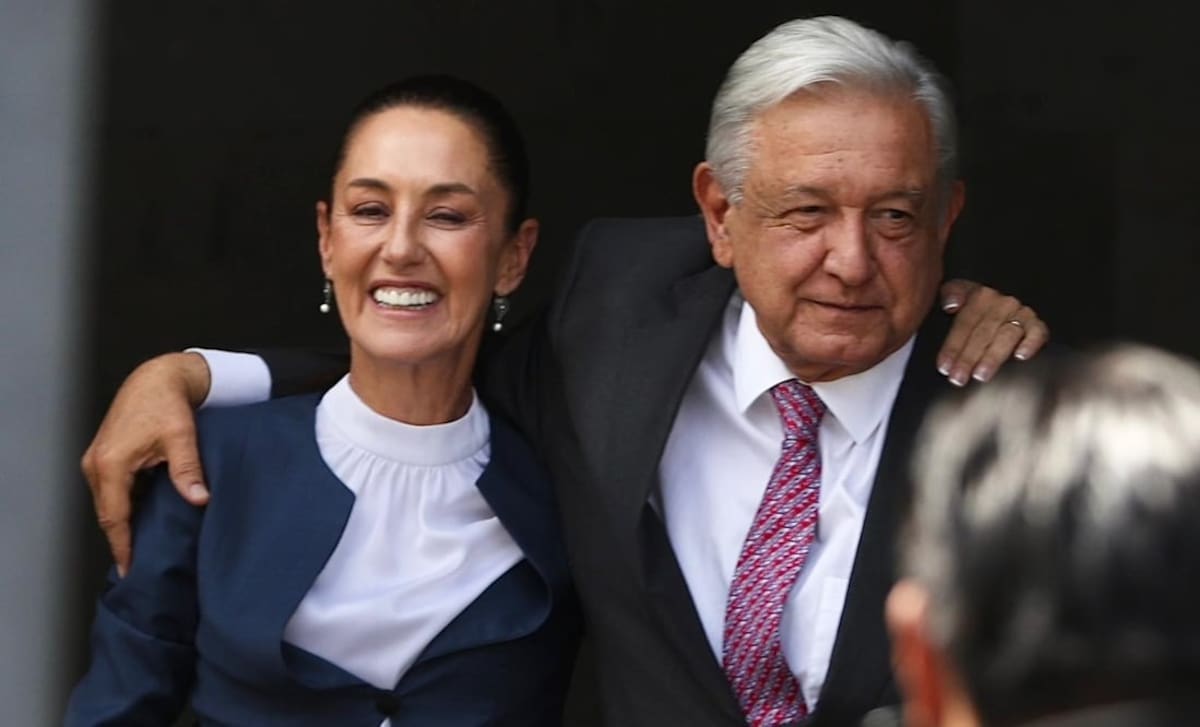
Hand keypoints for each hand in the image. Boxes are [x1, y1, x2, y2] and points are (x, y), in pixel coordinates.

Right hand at [80, 352, 211, 574]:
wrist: (157, 378)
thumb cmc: (167, 403)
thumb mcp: (181, 437)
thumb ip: (187, 470)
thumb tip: (198, 499)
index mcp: (111, 464)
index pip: (115, 517)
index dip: (123, 545)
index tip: (130, 568)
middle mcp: (96, 464)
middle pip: (108, 514)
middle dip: (122, 540)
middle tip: (140, 566)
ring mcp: (97, 460)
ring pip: (108, 503)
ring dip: (123, 523)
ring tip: (142, 547)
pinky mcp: (104, 456)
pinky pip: (111, 491)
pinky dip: (123, 506)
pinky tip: (142, 518)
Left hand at [937, 279, 1048, 385]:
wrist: (995, 305)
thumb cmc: (972, 306)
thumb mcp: (957, 294)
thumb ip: (950, 295)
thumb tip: (951, 305)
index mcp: (980, 296)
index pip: (964, 323)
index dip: (953, 346)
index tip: (944, 367)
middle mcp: (1002, 303)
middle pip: (984, 332)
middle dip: (969, 357)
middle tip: (958, 378)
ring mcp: (1021, 314)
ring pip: (1007, 335)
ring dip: (993, 356)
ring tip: (981, 375)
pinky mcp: (1036, 325)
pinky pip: (1038, 332)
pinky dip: (1031, 342)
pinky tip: (1021, 355)